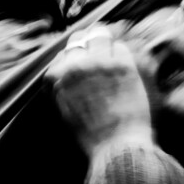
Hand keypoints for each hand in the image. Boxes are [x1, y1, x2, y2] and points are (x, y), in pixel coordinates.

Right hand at [46, 26, 152, 158]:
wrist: (117, 148)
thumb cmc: (91, 136)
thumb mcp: (64, 111)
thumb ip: (61, 87)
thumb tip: (66, 70)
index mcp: (58, 78)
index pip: (62, 53)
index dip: (72, 55)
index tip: (80, 58)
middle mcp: (76, 66)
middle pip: (78, 37)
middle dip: (86, 42)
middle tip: (95, 46)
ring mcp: (100, 63)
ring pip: (100, 35)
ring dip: (105, 42)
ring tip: (111, 49)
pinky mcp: (123, 64)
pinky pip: (121, 46)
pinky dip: (122, 53)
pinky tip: (124, 65)